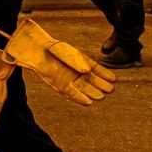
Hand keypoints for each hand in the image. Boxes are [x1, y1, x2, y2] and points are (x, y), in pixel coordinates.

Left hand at [2, 18, 116, 105]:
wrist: (38, 51)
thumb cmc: (54, 49)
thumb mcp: (68, 52)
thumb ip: (76, 61)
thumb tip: (86, 71)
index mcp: (82, 61)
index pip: (96, 69)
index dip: (105, 75)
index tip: (114, 80)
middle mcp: (77, 72)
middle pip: (92, 81)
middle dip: (101, 86)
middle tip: (110, 90)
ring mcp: (69, 79)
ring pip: (83, 88)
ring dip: (92, 93)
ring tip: (101, 97)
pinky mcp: (60, 85)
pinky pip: (71, 93)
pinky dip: (79, 98)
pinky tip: (88, 102)